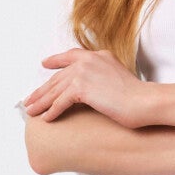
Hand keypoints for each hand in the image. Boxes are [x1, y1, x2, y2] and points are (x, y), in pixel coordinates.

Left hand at [19, 47, 151, 125]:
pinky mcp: (81, 88)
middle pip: (58, 77)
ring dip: (41, 102)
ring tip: (31, 112)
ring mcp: (84, 72)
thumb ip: (104, 76)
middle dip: (42, 90)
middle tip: (30, 100)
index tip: (44, 64)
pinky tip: (46, 119)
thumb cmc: (138, 96)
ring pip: (55, 90)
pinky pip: (60, 102)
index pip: (71, 56)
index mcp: (98, 56)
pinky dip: (52, 111)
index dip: (55, 60)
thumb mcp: (119, 77)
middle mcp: (89, 60)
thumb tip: (96, 88)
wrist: (144, 102)